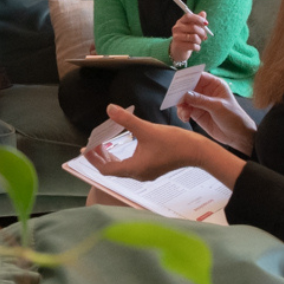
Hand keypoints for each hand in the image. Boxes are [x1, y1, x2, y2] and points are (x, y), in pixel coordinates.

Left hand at [83, 104, 205, 180]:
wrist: (198, 152)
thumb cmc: (174, 142)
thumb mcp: (146, 129)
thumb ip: (126, 120)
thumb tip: (109, 109)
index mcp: (134, 169)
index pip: (105, 168)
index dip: (93, 159)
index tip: (85, 148)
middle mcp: (138, 174)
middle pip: (112, 169)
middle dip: (99, 157)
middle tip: (91, 145)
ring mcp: (146, 173)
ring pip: (121, 168)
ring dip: (110, 157)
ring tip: (102, 145)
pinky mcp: (153, 169)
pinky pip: (131, 165)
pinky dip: (121, 157)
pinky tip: (122, 146)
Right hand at [169, 10, 209, 62]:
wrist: (179, 50)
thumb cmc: (188, 36)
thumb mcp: (193, 28)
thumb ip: (198, 21)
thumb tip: (203, 13)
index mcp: (181, 21)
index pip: (188, 16)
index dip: (198, 18)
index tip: (206, 23)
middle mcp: (177, 28)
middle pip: (193, 27)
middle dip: (202, 32)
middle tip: (204, 36)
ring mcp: (177, 37)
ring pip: (194, 37)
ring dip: (199, 41)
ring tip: (198, 42)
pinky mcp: (179, 46)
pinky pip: (193, 46)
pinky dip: (198, 47)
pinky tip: (196, 47)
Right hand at [176, 73, 255, 153]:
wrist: (237, 136)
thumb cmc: (233, 117)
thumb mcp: (217, 107)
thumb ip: (200, 100)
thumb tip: (184, 94)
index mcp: (214, 85)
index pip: (199, 76)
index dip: (188, 77)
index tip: (178, 81)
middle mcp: (206, 91)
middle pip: (188, 87)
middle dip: (181, 93)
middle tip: (176, 98)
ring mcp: (200, 102)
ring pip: (184, 99)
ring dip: (181, 105)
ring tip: (184, 113)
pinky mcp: (196, 113)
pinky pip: (185, 110)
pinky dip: (182, 113)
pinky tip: (186, 118)